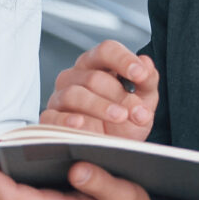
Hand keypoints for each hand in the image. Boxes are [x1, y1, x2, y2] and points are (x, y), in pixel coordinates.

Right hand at [40, 39, 158, 139]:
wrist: (114, 148)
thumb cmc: (126, 121)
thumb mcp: (144, 100)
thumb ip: (147, 81)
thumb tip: (146, 64)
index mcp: (98, 65)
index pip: (106, 51)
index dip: (123, 60)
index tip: (140, 74)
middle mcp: (76, 76)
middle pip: (93, 77)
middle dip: (118, 95)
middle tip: (137, 110)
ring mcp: (61, 97)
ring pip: (74, 94)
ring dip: (100, 106)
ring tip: (120, 117)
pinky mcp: (50, 118)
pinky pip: (52, 116)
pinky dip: (66, 120)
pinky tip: (81, 124)